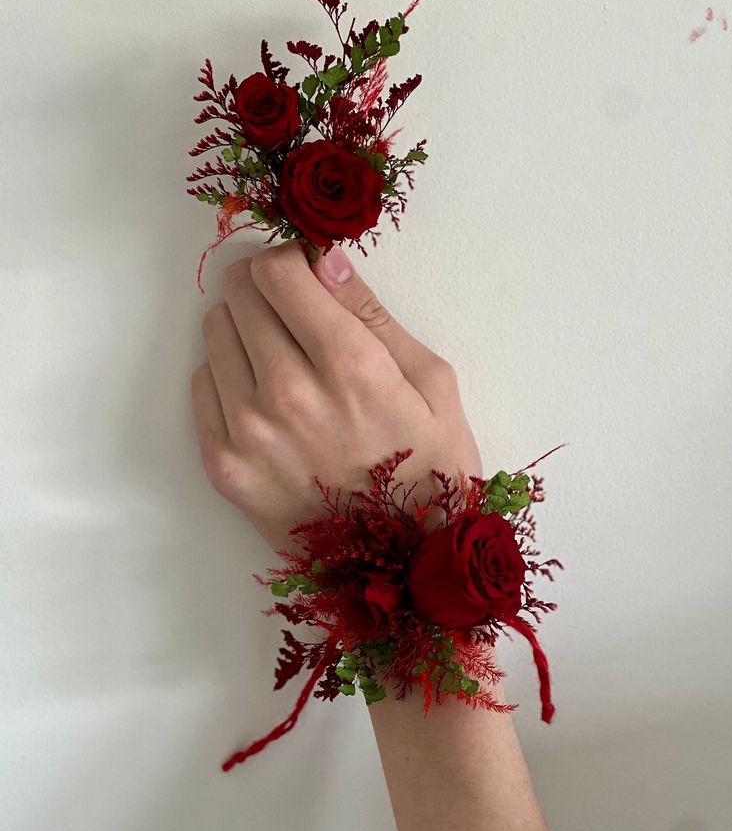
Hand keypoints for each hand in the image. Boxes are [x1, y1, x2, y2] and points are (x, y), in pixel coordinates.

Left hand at [191, 242, 481, 549]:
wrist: (405, 570)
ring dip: (245, 330)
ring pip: (215, 332)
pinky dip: (227, 378)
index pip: (277, 271)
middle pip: (239, 292)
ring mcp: (248, 433)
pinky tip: (267, 401)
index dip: (290, 260)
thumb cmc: (432, 471)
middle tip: (294, 311)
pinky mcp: (224, 467)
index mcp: (349, 365)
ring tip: (285, 361)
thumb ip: (373, 314)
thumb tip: (325, 260)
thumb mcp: (432, 383)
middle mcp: (288, 393)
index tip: (304, 273)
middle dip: (266, 288)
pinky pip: (201, 385)